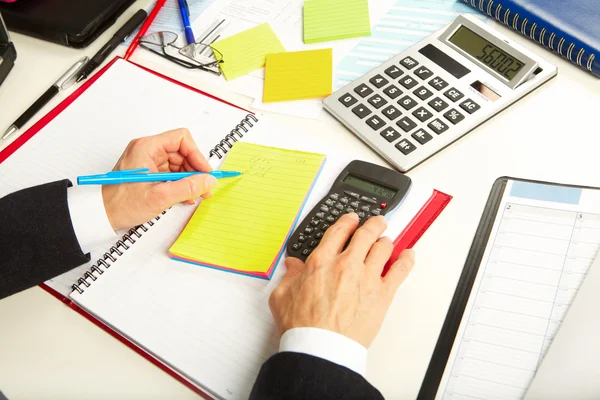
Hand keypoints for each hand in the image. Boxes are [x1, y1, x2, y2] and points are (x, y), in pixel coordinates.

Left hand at [102, 128, 215, 230]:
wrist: (102, 215)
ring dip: (190, 178)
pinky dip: (181, 183)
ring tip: (195, 194)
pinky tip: (185, 196)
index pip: (181, 139)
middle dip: (195, 170)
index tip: (204, 172)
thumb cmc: (122, 204)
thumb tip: (208, 181)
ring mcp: (148, 161)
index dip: (197, 154)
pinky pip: (172, 172)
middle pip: (182, 152)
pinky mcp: (150, 172)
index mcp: (147, 147)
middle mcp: (148, 150)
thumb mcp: (159, 196)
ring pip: (179, 163)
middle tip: (203, 187)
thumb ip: (187, 187)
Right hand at [269, 213, 414, 347]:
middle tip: (376, 223)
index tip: (351, 219)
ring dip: (386, 241)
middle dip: (373, 225)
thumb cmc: (303, 326)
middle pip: (366, 233)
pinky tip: (408, 255)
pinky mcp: (382, 294)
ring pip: (384, 247)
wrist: (321, 347)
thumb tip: (292, 266)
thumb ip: (289, 276)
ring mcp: (366, 277)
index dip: (348, 221)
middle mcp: (346, 264)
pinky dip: (407, 259)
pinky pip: (400, 270)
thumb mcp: (282, 296)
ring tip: (386, 241)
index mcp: (322, 261)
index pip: (339, 231)